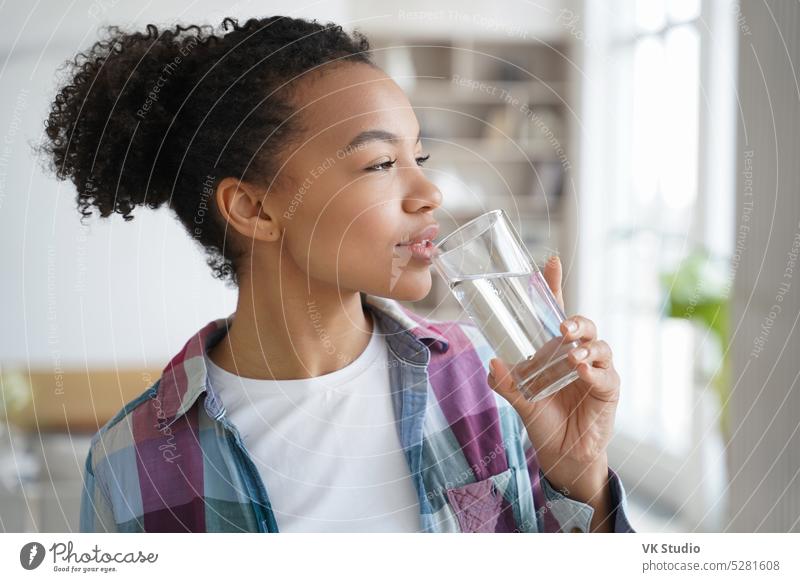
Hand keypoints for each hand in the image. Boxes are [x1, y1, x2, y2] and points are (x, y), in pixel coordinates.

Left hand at [486, 256, 619, 526]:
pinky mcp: (608, 390)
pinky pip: (605, 375)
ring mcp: (596, 370)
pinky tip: (582, 370)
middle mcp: (577, 354)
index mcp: (555, 349)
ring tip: (572, 353)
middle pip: (584, 325)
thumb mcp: (519, 400)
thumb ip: (505, 383)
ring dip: (586, 345)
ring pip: (600, 346)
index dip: (553, 286)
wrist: (562, 455)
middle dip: (576, 320)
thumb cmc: (544, 420)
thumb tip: (492, 362)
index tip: (549, 262)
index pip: (556, 311)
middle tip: (563, 325)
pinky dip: (593, 371)